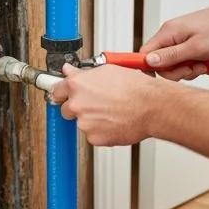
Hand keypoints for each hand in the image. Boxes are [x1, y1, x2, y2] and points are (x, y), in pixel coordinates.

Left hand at [50, 64, 167, 145]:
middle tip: (96, 103)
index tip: (64, 94)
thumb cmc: (136, 87)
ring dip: (92, 118)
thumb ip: (84, 73)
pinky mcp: (94, 138)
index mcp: (78, 85)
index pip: (56, 90)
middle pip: (66, 109)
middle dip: (77, 106)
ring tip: (112, 110)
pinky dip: (102, 130)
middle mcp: (77, 104)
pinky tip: (115, 120)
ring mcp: (84, 123)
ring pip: (82, 122)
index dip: (63, 92)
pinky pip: (93, 134)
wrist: (152, 106)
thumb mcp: (109, 70)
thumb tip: (70, 70)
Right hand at [140, 0, 208, 80]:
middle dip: (177, 71)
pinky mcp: (187, 42)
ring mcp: (179, 38)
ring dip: (188, 69)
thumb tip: (148, 61)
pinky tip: (204, 61)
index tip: (157, 79)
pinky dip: (193, 64)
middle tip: (193, 68)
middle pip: (160, 62)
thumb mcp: (196, 48)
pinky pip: (183, 60)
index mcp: (168, 32)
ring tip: (203, 64)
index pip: (144, 53)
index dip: (148, 68)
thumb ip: (171, 56)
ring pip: (173, 63)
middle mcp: (170, 34)